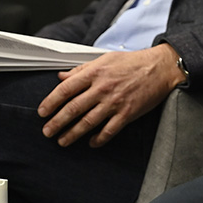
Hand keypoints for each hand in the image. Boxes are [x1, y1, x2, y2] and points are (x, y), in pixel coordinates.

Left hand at [37, 44, 184, 147]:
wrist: (160, 67)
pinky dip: (98, 139)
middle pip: (73, 108)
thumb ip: (82, 69)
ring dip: (72, 134)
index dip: (51, 102)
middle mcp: (102, 88)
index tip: (42, 112)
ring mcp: (115, 102)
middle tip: (47, 131)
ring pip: (88, 122)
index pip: (66, 89)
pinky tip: (91, 143)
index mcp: (95, 73)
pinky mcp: (127, 113)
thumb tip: (61, 76)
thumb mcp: (104, 59)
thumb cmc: (132, 62)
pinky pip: (109, 130)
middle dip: (57, 122)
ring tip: (62, 141)